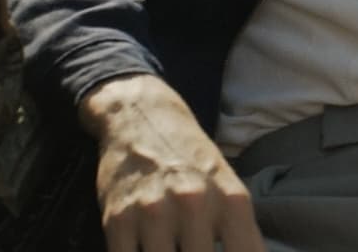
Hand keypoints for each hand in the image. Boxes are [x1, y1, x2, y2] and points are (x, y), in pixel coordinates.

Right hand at [80, 75, 265, 251]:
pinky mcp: (118, 220)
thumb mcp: (229, 189)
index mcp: (232, 200)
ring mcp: (154, 213)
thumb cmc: (193, 162)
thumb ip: (239, 232)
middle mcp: (195, 205)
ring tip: (172, 249)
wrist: (143, 119)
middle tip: (192, 250)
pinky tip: (145, 251)